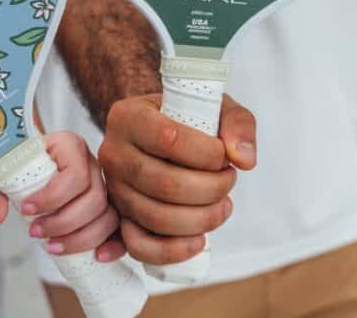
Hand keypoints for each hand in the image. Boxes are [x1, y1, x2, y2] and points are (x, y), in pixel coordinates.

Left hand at [0, 131, 125, 261]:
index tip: (26, 209)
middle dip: (63, 222)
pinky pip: (120, 227)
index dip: (53, 197)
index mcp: (69, 145)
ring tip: (51, 247)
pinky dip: (114, 244)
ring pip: (107, 215)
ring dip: (81, 238)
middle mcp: (92, 163)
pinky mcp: (109, 207)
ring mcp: (104, 185)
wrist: (29, 166)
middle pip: (94, 198)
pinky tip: (97, 257)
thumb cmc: (18, 168)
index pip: (74, 173)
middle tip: (34, 232)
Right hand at [98, 93, 256, 266]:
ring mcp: (114, 189)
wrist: (155, 130)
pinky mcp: (120, 218)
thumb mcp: (212, 106)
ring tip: (222, 203)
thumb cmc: (184, 118)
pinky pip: (140, 245)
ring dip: (203, 218)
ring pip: (158, 217)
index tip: (224, 155)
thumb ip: (237, 122)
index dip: (207, 154)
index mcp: (128, 117)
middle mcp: (113, 153)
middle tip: (229, 179)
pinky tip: (199, 240)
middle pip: (165, 184)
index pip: (169, 138)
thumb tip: (243, 159)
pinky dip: (173, 250)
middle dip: (211, 188)